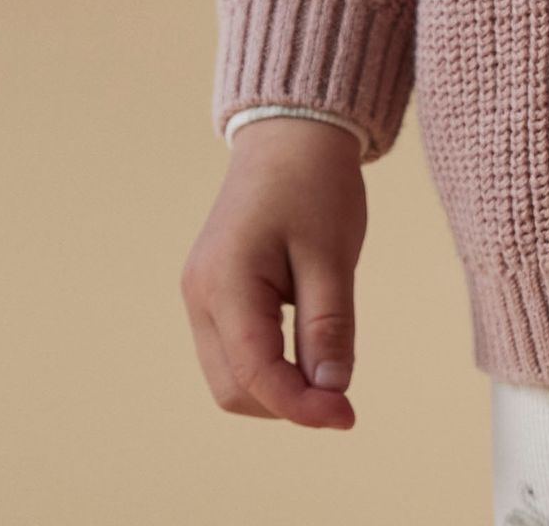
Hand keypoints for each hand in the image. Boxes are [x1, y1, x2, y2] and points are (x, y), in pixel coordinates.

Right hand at [180, 117, 368, 428]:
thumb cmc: (315, 183)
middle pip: (235, 387)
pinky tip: (306, 348)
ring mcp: (200, 294)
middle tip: (341, 394)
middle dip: (286, 402)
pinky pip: (232, 350)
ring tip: (326, 367)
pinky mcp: (212, 291)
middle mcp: (200, 296)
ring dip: (276, 387)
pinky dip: (267, 363)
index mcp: (225, 284)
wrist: (291, 132)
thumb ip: (329, 326)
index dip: (302, 407)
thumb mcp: (333, 254)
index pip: (256, 375)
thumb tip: (331, 393)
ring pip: (229, 375)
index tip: (348, 416)